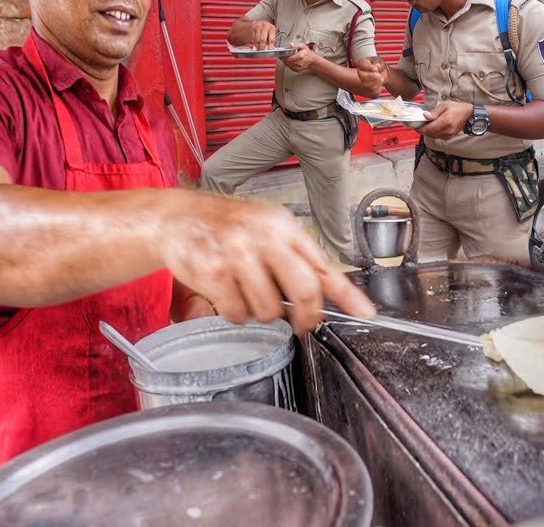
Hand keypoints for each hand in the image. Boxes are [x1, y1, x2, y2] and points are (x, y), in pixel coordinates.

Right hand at [160, 192, 375, 333]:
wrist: (177, 218)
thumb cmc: (227, 227)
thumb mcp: (268, 229)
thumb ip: (296, 256)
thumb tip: (326, 290)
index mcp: (283, 227)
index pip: (323, 264)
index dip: (347, 294)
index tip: (366, 312)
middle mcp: (264, 237)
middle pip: (304, 290)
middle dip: (307, 316)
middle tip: (303, 323)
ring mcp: (238, 255)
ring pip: (270, 308)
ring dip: (263, 313)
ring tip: (250, 295)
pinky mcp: (214, 273)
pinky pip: (238, 313)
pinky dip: (235, 313)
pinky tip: (228, 295)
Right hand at [251, 21, 277, 48]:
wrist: (261, 22)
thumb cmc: (268, 30)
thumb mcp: (272, 33)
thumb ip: (271, 40)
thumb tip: (270, 48)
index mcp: (272, 28)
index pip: (271, 39)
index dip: (270, 45)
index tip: (269, 50)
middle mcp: (265, 26)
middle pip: (263, 39)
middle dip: (262, 46)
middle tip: (262, 50)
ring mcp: (258, 27)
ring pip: (257, 39)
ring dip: (258, 45)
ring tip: (259, 48)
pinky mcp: (253, 28)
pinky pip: (253, 37)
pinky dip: (255, 42)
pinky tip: (256, 43)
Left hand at [281, 43, 319, 72]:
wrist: (312, 61)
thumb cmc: (308, 53)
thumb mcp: (303, 46)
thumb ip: (296, 45)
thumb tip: (291, 44)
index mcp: (300, 56)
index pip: (288, 58)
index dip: (283, 56)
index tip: (281, 54)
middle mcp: (299, 63)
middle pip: (287, 62)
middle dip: (284, 58)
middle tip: (283, 55)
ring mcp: (298, 67)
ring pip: (287, 65)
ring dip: (286, 61)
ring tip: (287, 57)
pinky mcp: (297, 70)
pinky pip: (289, 67)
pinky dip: (288, 64)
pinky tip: (290, 61)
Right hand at [356, 59, 385, 95]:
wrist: (383, 73)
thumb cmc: (379, 65)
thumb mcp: (379, 61)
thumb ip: (377, 62)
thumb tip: (377, 66)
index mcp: (362, 63)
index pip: (361, 64)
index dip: (369, 67)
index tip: (376, 69)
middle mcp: (361, 72)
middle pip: (361, 75)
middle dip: (370, 76)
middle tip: (379, 75)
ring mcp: (363, 80)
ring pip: (365, 83)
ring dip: (375, 82)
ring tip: (381, 78)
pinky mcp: (367, 87)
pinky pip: (370, 89)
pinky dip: (377, 86)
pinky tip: (380, 82)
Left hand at [417, 101, 474, 139]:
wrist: (468, 115)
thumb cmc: (456, 108)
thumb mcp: (444, 105)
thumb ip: (434, 112)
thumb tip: (425, 116)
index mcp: (445, 122)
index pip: (428, 128)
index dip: (419, 128)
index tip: (414, 125)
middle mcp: (446, 130)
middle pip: (429, 133)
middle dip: (422, 130)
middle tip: (417, 125)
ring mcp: (448, 135)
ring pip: (433, 136)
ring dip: (426, 132)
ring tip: (423, 126)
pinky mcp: (449, 137)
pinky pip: (437, 136)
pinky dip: (432, 133)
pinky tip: (431, 128)